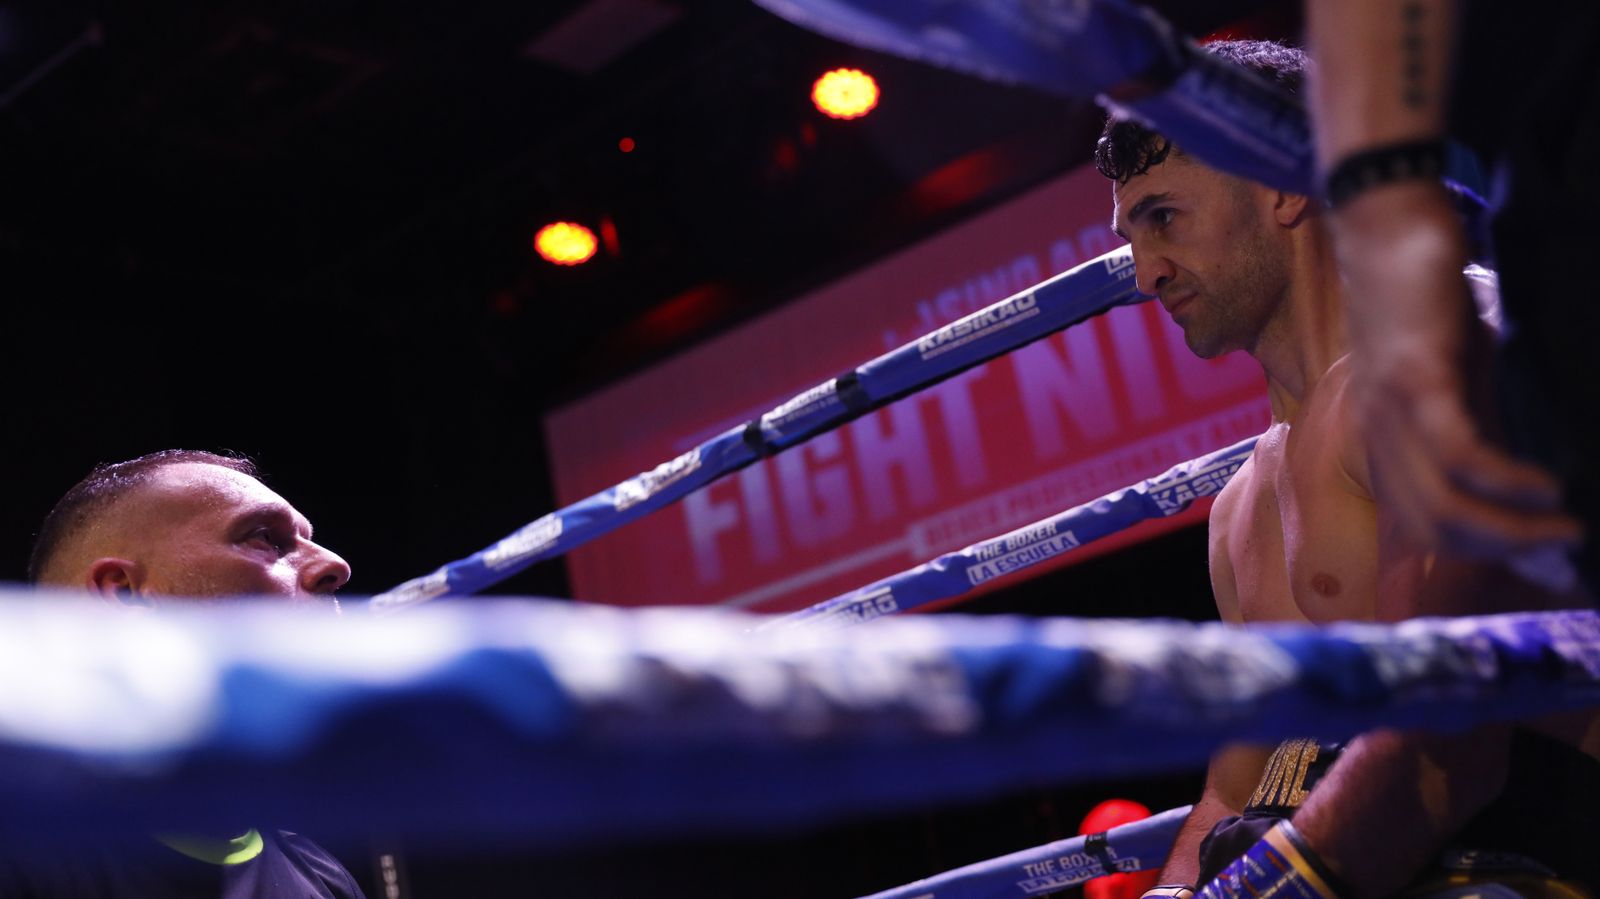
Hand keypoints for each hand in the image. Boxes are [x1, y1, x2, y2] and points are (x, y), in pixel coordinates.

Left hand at [1335, 184, 1582, 558]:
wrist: (1386, 226)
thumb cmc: (1427, 298)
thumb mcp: (1458, 375)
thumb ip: (1479, 422)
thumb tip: (1519, 476)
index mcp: (1388, 441)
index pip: (1426, 527)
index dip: (1488, 553)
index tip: (1548, 562)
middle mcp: (1381, 435)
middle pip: (1434, 531)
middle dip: (1506, 552)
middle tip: (1565, 549)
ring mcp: (1393, 409)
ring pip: (1441, 506)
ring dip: (1510, 529)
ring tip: (1562, 527)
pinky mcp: (1415, 377)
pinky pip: (1455, 451)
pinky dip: (1503, 479)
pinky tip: (1545, 484)